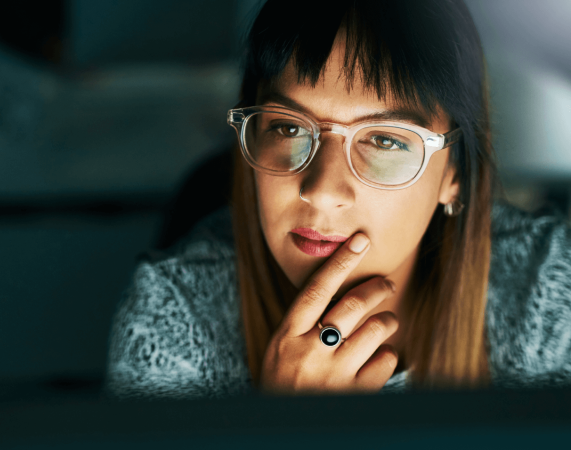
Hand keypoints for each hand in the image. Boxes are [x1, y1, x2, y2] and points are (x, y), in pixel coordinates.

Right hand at [260, 233, 398, 394]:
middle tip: (386, 284)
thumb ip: (301, 325)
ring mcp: (333, 374)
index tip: (360, 240)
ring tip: (388, 321)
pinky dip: (389, 353)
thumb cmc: (283, 384)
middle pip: (353, 305)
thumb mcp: (280, 351)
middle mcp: (310, 351)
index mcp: (287, 336)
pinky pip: (386, 361)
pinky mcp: (355, 394)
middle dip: (376, 288)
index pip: (317, 288)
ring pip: (375, 330)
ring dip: (388, 320)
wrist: (284, 429)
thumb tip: (335, 292)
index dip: (340, 261)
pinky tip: (382, 354)